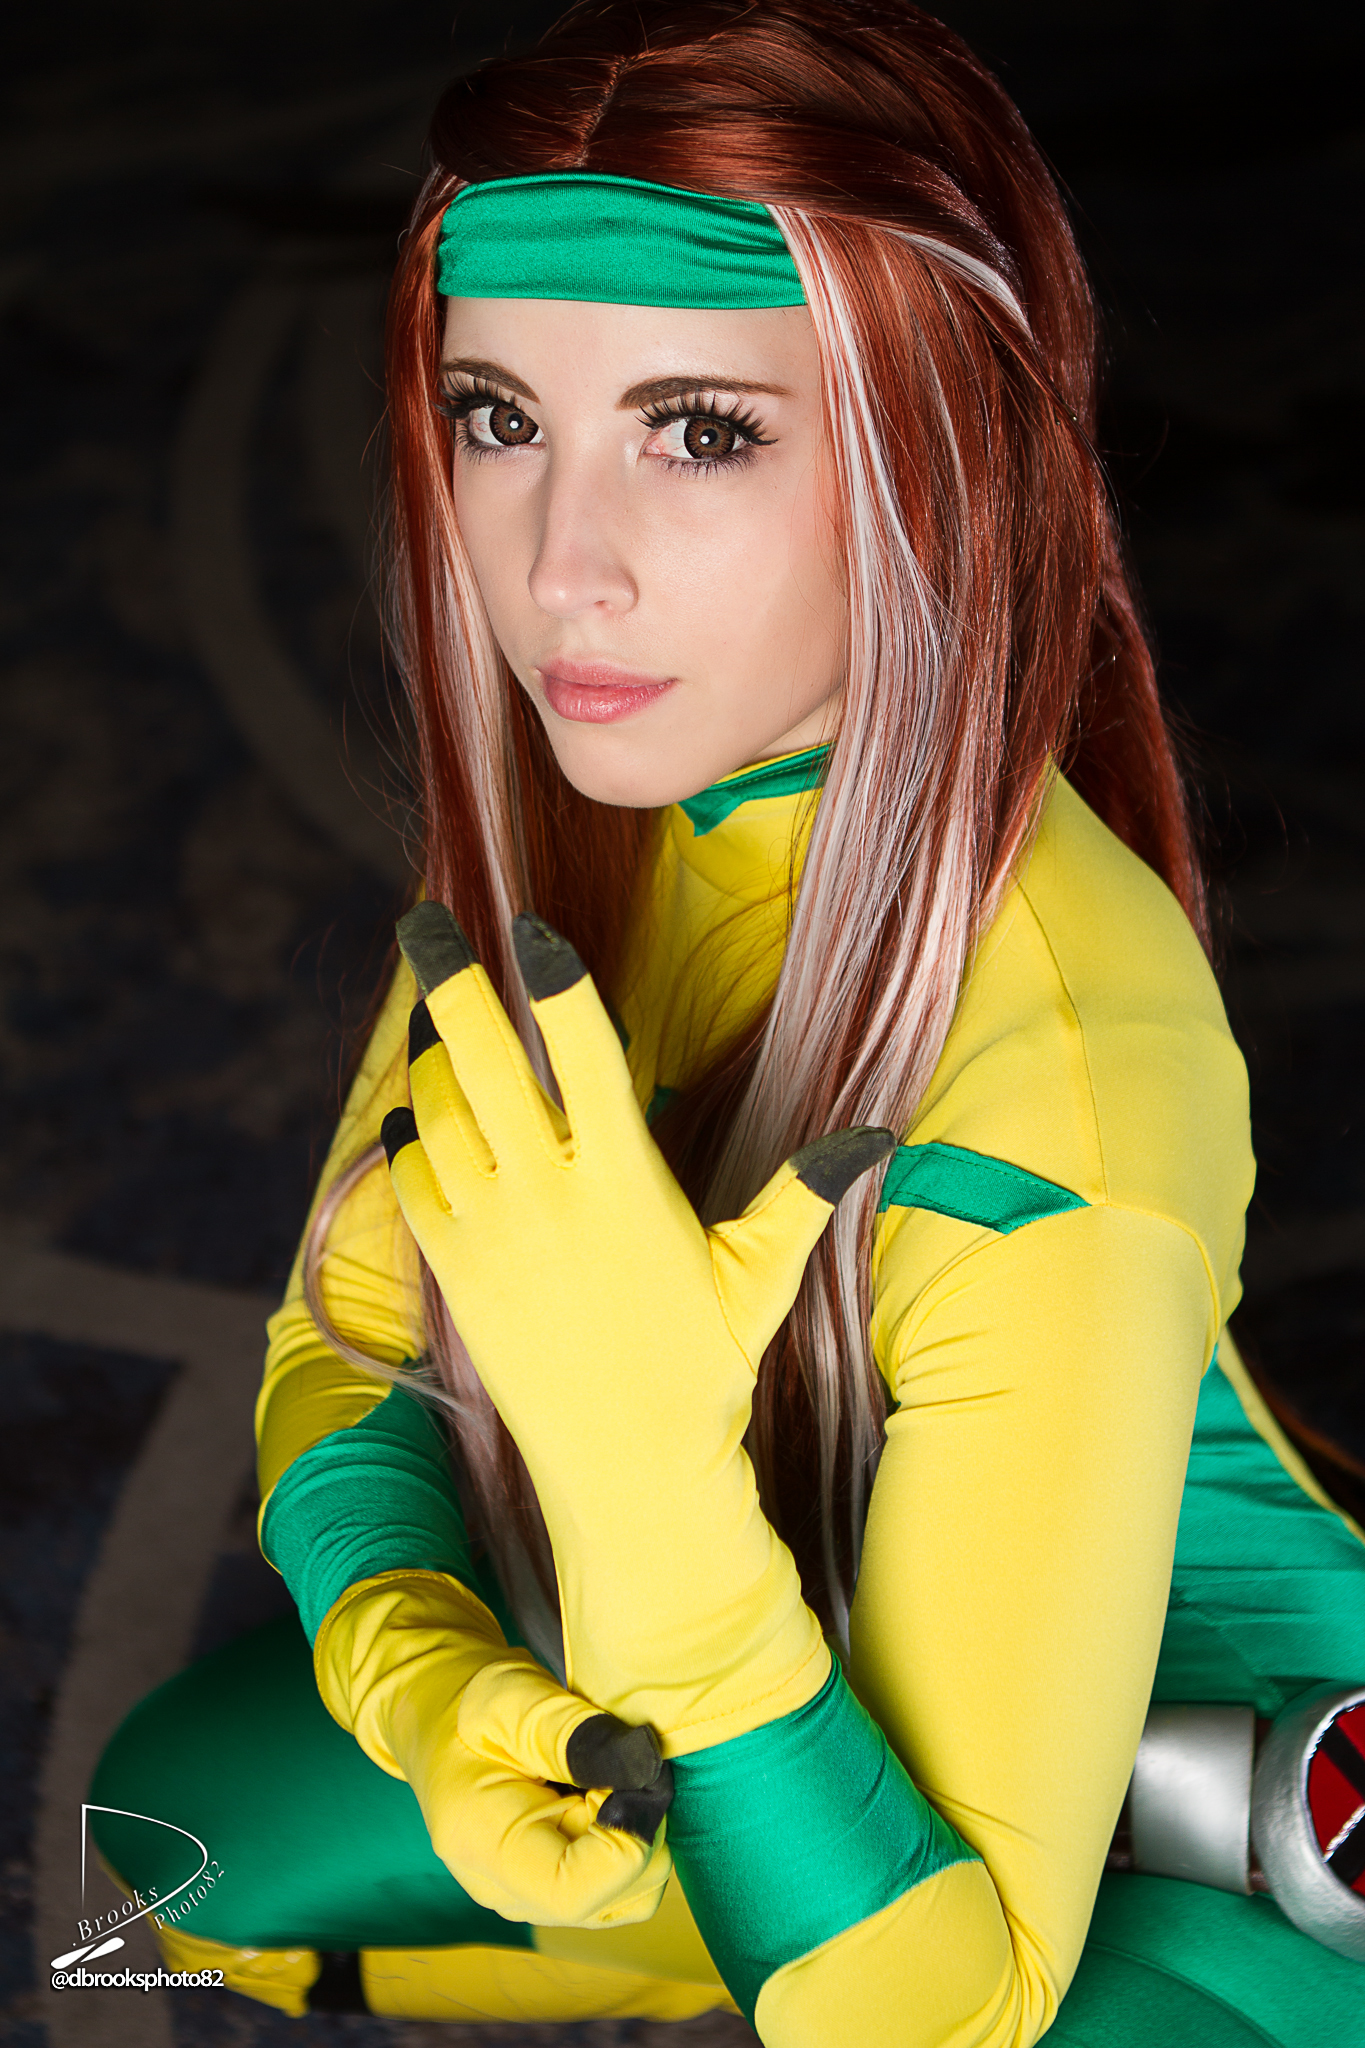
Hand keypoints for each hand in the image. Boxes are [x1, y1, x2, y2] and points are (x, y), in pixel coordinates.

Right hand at [314, 1570, 671, 1925]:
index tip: (632, 1778)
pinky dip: (629, 1839)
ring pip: (628, 1896)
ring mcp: (529, 1897)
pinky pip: (619, 1885)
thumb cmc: (469, 1702)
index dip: (626, 1841)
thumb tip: (648, 1765)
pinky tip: (601, 1795)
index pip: (574, 1892)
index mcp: (483, 1849)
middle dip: (640, 1827)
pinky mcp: (550, 1887)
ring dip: (638, 1833)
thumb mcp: (518, 1699)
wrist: (439, 1716)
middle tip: (617, 1763)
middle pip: (613, 1898)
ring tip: (602, 1777)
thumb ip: (580, 1735)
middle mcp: (505, 1892)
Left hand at [381, 904, 892, 1753]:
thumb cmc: (702, 1371)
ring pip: (437, 1112)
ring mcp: (491, 1232)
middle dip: (451, 982)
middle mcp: (548, 1193)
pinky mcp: (454, 1273)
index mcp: (625, 1179)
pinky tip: (412, 1116)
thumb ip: (803, 1194)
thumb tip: (873, 1136)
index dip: (554, 979)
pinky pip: (411, 1181)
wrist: (627, 1472)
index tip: (529, 928)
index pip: (584, 1051)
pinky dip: (407, 1138)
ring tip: (436, 1023)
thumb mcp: (760, 1276)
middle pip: (483, 1060)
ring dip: (432, 1058)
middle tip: (426, 924)